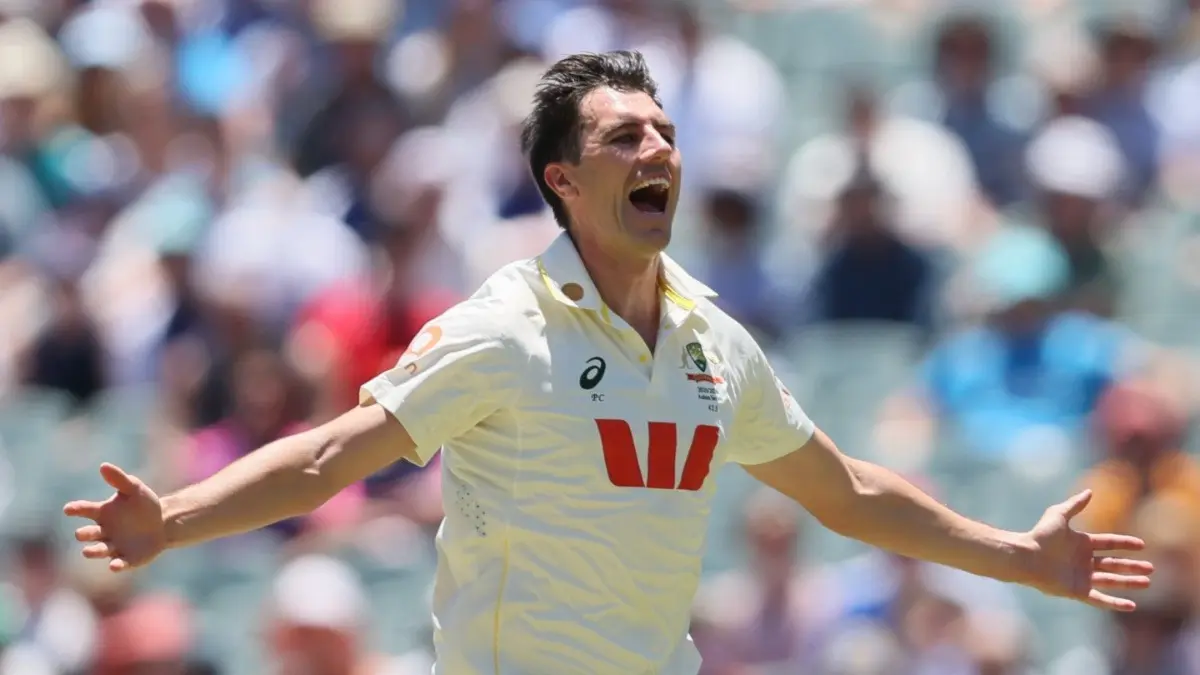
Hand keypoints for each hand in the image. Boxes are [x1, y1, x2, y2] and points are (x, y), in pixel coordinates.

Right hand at [63, 463, 166, 571]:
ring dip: (93, 551)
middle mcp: (104, 531)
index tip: (68, 509)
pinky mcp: (127, 559)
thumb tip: (103, 466)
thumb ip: (119, 480)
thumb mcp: (135, 489)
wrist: (164, 523)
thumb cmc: (144, 505)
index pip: (85, 510)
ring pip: (99, 550)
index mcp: (102, 513)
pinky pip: (119, 563)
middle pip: (89, 534)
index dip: (76, 509)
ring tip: (87, 551)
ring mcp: (114, 546)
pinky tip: (114, 565)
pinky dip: (115, 565)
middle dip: (84, 534)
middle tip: (81, 533)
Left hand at [1022, 490, 1153, 610]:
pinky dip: (1115, 602)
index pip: (1109, 543)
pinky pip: (1100, 599)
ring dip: (1129, 582)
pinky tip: (1131, 605)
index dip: (1125, 544)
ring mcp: (1082, 577)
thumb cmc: (1040, 535)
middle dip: (1132, 566)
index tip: (1141, 545)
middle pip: (1113, 564)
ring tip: (1146, 582)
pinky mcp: (1077, 591)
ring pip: (1111, 580)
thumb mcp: (1059, 515)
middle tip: (1151, 568)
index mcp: (1082, 543)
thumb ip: (1074, 505)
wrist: (1026, 556)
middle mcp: (1084, 561)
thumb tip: (1090, 491)